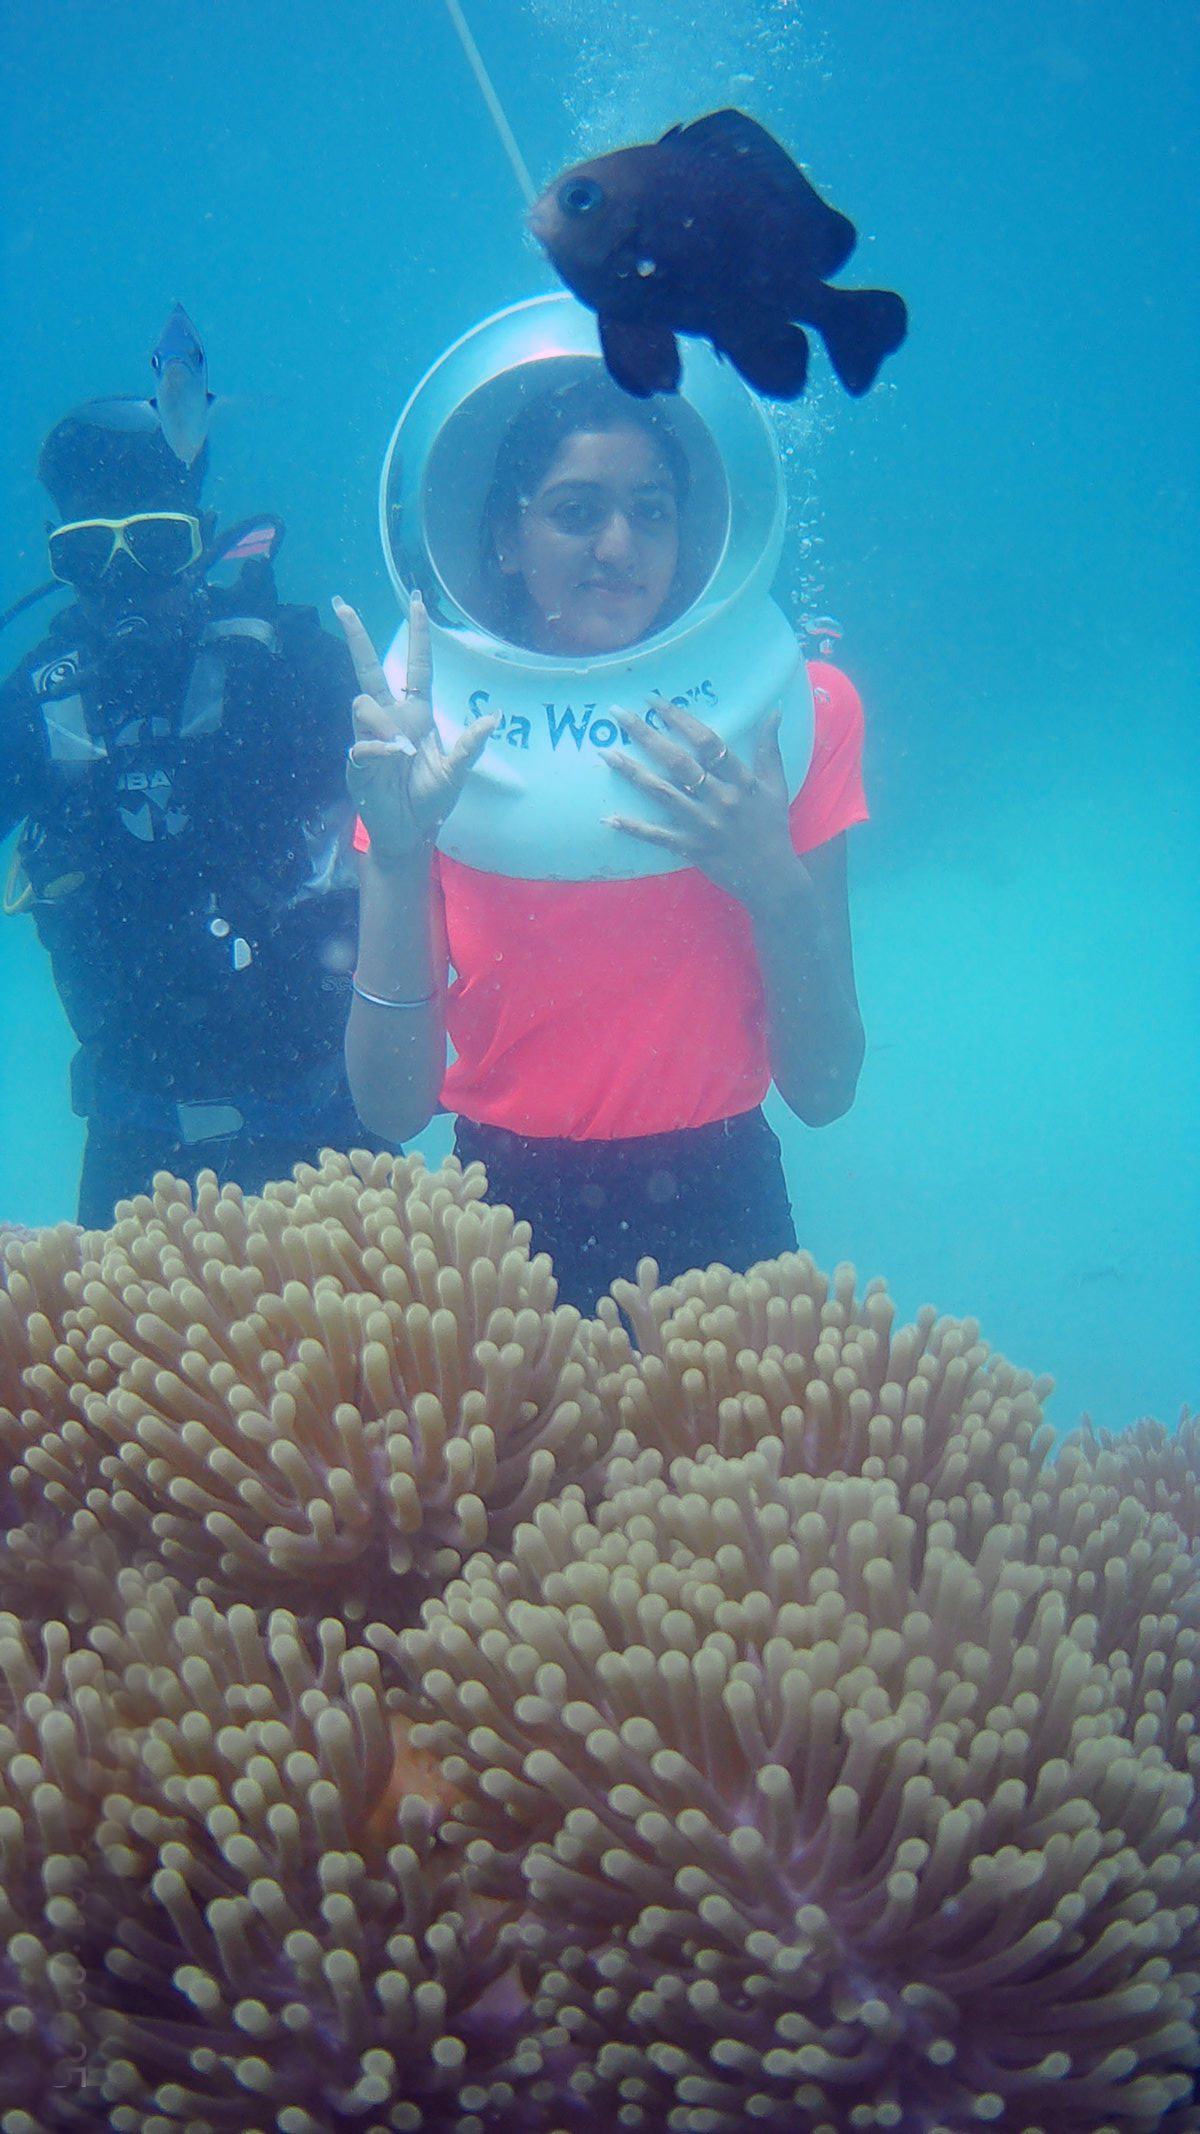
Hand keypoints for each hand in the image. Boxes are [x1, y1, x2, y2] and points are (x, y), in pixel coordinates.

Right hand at [333, 593, 496, 864]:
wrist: (409, 832)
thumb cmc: (432, 800)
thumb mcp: (458, 772)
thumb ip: (471, 745)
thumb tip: (495, 717)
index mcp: (416, 714)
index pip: (416, 666)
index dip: (417, 636)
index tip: (417, 602)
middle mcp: (390, 719)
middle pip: (368, 669)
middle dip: (356, 637)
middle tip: (342, 605)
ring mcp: (369, 736)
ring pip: (363, 704)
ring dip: (383, 723)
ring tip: (404, 752)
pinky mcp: (357, 759)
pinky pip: (361, 742)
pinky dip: (378, 748)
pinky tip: (392, 760)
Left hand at [601, 698, 802, 914]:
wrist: (772, 877)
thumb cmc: (773, 826)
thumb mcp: (776, 785)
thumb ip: (770, 747)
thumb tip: (775, 710)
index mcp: (741, 780)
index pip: (707, 742)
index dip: (680, 718)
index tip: (654, 701)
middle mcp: (720, 798)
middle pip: (678, 762)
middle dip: (646, 735)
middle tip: (618, 714)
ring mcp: (703, 824)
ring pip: (662, 793)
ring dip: (632, 773)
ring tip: (605, 753)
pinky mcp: (691, 847)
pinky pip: (658, 836)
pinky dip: (633, 828)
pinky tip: (609, 818)